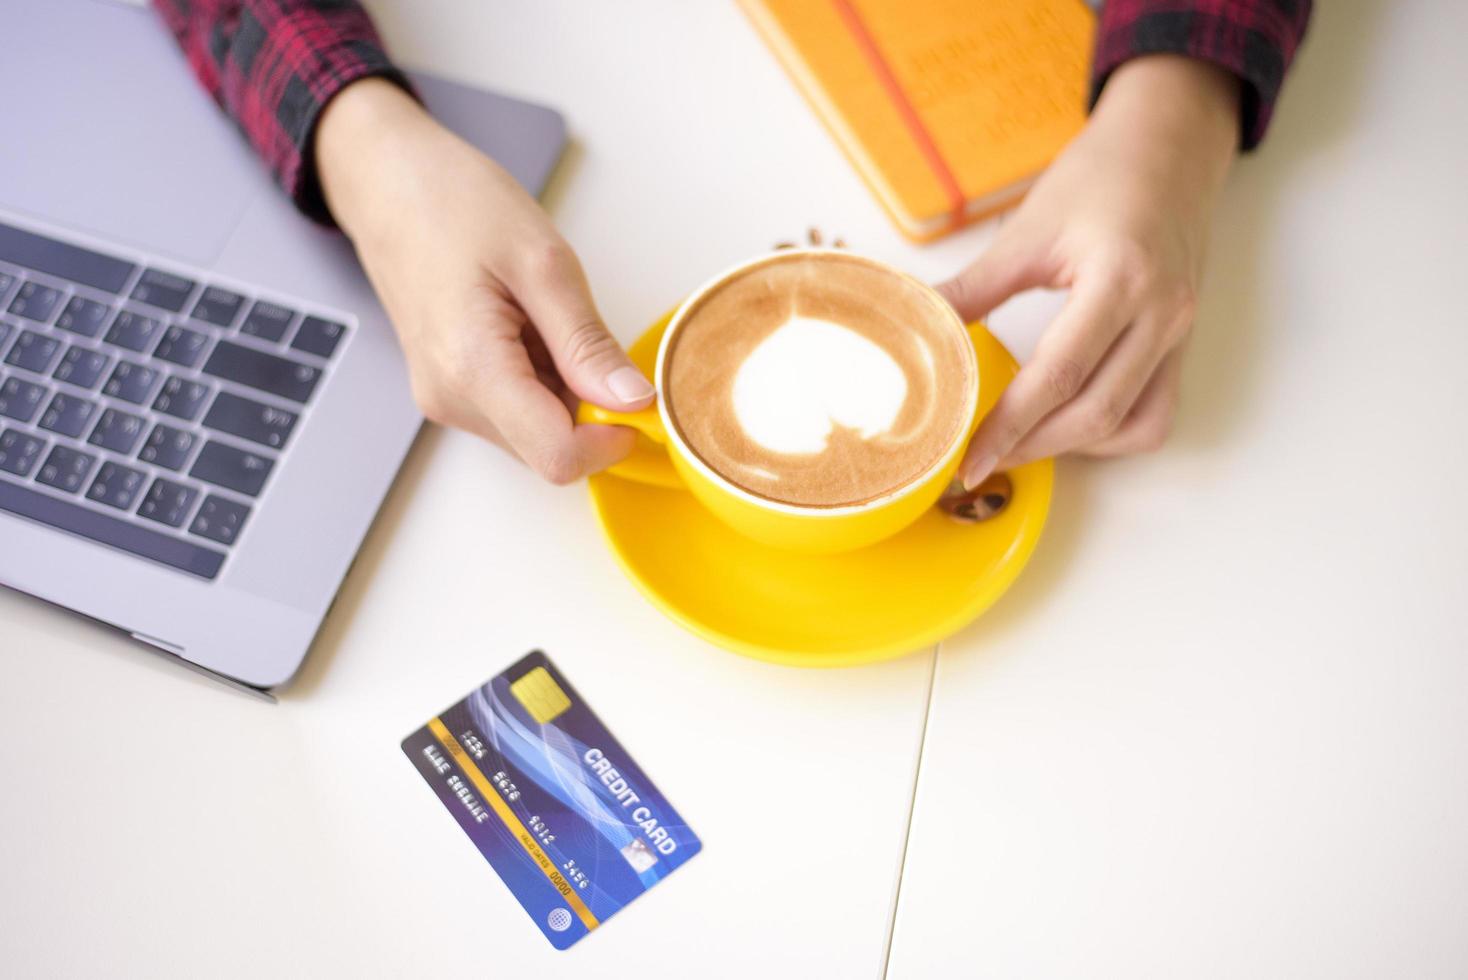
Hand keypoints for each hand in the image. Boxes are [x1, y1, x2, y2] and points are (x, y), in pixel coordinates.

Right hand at [314, 78, 652, 483]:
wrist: (387, 182)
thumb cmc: (455, 204)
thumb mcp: (543, 262)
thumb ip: (587, 343)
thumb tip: (633, 401)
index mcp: (472, 370)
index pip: (559, 458)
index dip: (611, 436)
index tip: (634, 392)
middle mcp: (451, 400)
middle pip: (550, 450)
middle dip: (588, 407)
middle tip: (580, 330)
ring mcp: (445, 399)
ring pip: (536, 432)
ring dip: (564, 390)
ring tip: (541, 317)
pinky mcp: (447, 390)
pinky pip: (515, 410)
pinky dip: (541, 379)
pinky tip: (525, 325)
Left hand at [939, 56, 1239, 493]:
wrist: (1169, 144)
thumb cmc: (1100, 176)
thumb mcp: (1027, 231)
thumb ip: (972, 290)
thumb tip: (916, 328)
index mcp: (1119, 280)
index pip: (1057, 376)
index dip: (1009, 427)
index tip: (969, 461)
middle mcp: (1160, 314)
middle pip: (1097, 413)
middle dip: (1034, 448)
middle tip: (981, 461)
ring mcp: (1179, 332)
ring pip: (1135, 425)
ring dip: (1076, 446)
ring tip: (1020, 443)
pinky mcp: (1182, 340)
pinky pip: (1155, 411)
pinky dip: (1112, 431)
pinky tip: (1068, 421)